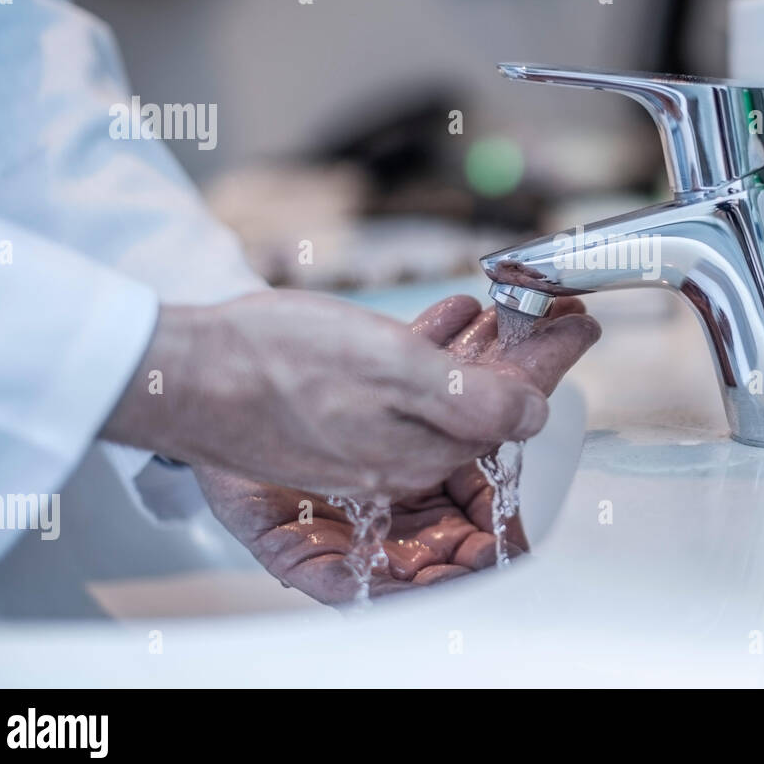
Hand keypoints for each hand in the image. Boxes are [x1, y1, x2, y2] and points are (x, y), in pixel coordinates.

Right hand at [192, 295, 597, 603]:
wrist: (182, 374)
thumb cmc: (275, 365)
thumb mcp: (389, 368)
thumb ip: (467, 397)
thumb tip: (535, 415)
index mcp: (421, 449)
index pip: (511, 407)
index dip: (551, 361)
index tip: (580, 324)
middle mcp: (398, 456)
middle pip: (484, 400)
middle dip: (525, 355)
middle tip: (555, 313)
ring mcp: (365, 440)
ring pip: (446, 392)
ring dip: (482, 349)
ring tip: (507, 307)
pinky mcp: (334, 420)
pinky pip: (403, 388)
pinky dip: (432, 352)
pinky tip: (444, 318)